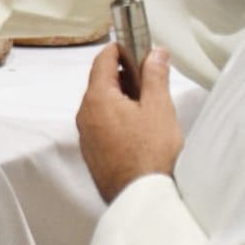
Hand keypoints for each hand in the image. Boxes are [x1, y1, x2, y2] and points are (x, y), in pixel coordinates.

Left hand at [75, 44, 184, 203]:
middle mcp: (85, 115)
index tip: (135, 47)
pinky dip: (117, 117)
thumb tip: (155, 53)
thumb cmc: (150, 154)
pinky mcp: (92, 152)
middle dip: (124, 75)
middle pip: (101, 83)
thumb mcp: (159, 108)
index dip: (119, 50)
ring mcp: (86, 135)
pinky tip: (138, 127)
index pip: (102, 61)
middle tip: (149, 76)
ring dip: (121, 97)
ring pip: (101, 105)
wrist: (141, 196)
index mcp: (97, 99)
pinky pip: (102, 124)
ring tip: (148, 104)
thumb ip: (155, 76)